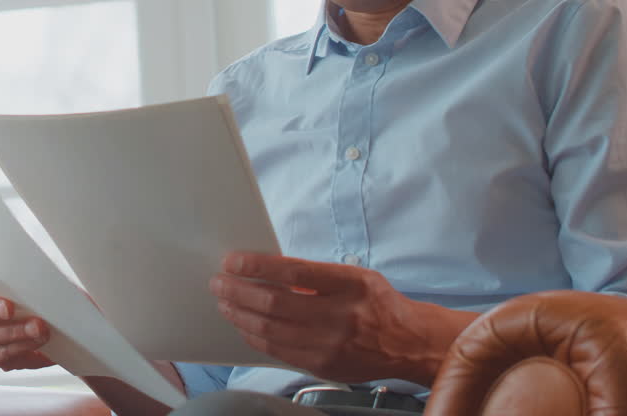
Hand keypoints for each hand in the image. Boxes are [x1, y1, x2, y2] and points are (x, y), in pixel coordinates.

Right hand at [0, 261, 54, 370]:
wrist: (50, 323)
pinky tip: (38, 347)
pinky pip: (0, 357)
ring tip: (37, 329)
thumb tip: (38, 266)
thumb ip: (23, 271)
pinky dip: (21, 351)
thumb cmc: (35, 294)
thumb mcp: (30, 277)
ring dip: (13, 333)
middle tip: (9, 309)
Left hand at [209, 252, 475, 385]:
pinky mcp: (322, 365)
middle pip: (275, 303)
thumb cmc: (376, 302)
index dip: (257, 266)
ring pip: (271, 330)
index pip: (294, 272)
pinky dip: (255, 336)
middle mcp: (340, 315)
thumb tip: (266, 269)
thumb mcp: (353, 276)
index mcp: (349, 284)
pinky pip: (277, 351)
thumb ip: (313, 274)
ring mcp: (330, 344)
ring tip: (225, 302)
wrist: (407, 344)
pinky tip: (244, 325)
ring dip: (240, 314)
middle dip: (239, 291)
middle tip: (218, 282)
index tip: (232, 261)